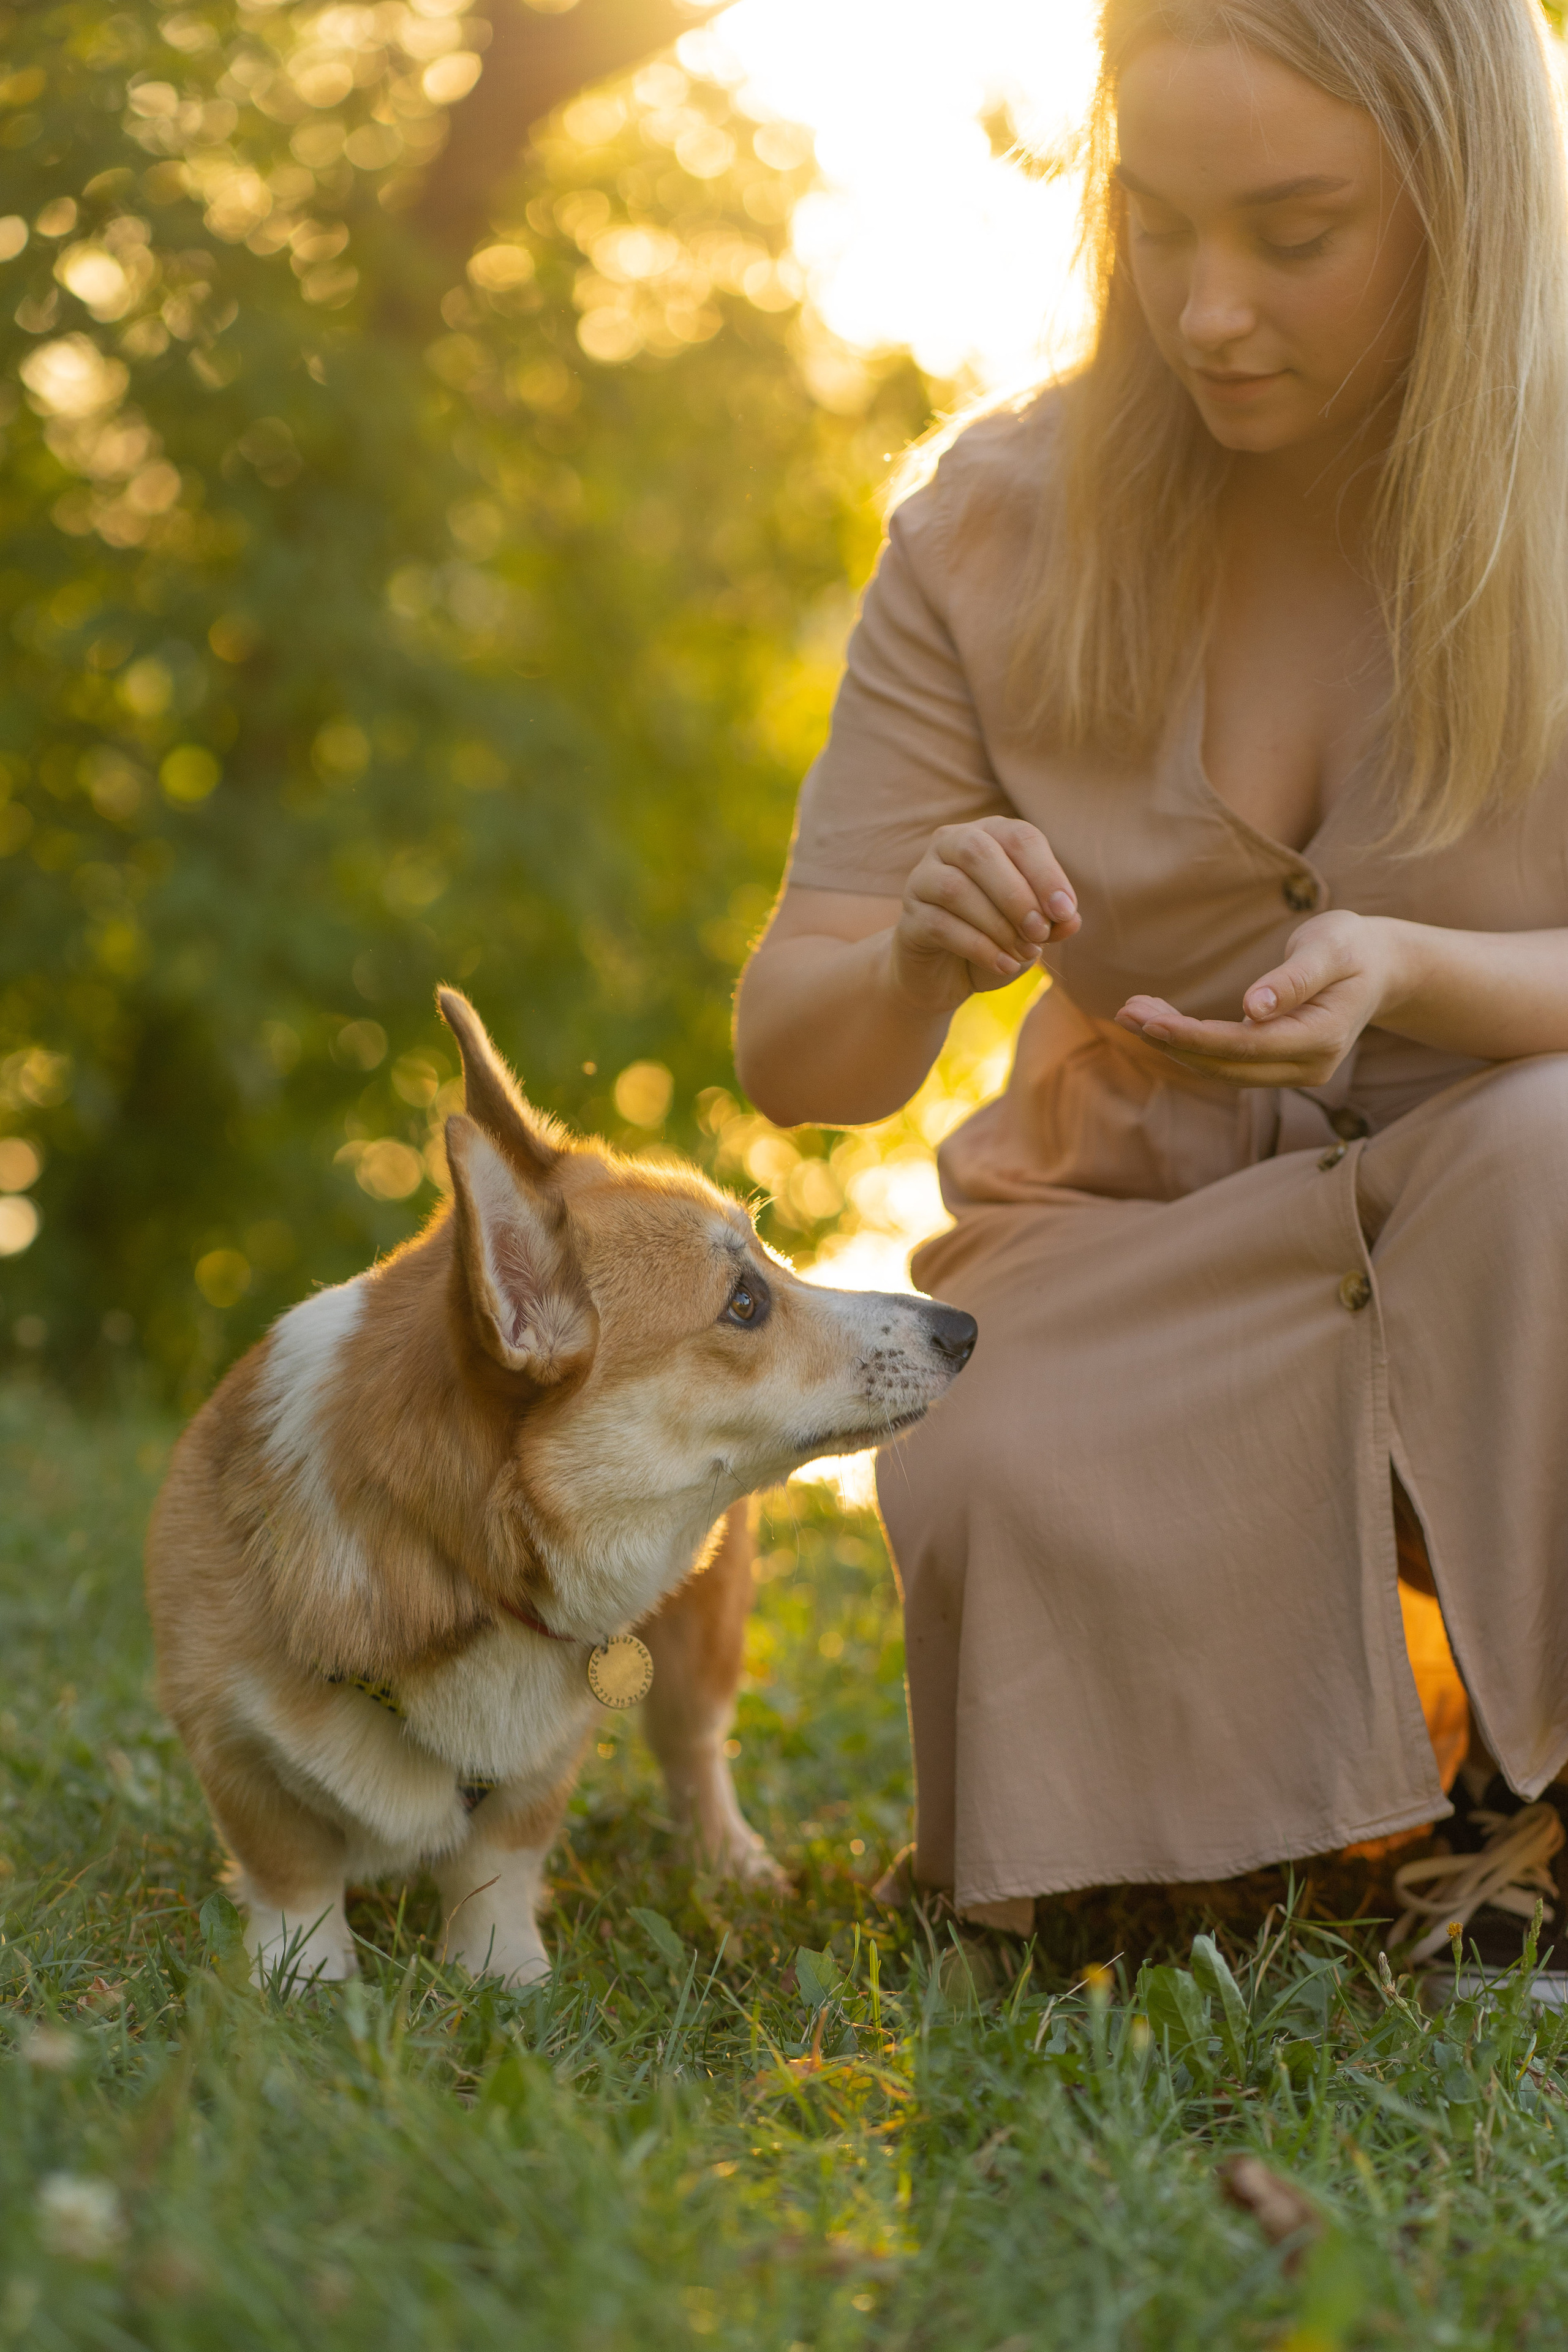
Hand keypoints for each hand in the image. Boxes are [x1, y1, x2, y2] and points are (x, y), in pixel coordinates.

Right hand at [891, 817, 1081, 1009]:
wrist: (945, 975)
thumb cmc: (995, 939)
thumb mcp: (1031, 931)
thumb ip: (1052, 921)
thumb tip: (1070, 920)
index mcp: (989, 834)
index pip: (1019, 837)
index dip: (1046, 873)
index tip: (1065, 912)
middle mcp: (950, 845)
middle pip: (979, 852)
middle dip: (1016, 895)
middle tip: (1040, 932)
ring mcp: (922, 878)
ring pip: (955, 888)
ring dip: (997, 924)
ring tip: (1023, 953)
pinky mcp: (909, 916)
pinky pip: (940, 925)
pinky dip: (979, 947)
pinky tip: (1004, 965)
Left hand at [1114, 910, 1395, 1087]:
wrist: (1379, 968)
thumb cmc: (1353, 948)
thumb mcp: (1330, 948)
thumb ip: (1295, 979)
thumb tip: (1253, 1008)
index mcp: (1323, 1038)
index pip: (1246, 1046)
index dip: (1195, 1037)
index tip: (1151, 1020)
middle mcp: (1309, 1067)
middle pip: (1227, 1065)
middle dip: (1172, 1041)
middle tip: (1125, 1011)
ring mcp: (1294, 1071)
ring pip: (1221, 1069)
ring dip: (1173, 1044)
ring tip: (1131, 1012)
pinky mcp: (1279, 1065)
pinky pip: (1226, 1061)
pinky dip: (1189, 1043)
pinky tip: (1157, 1019)